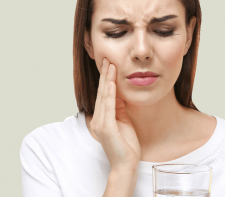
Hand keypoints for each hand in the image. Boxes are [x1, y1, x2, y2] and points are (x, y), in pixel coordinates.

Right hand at [89, 58, 140, 173]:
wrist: (126, 164)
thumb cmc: (126, 145)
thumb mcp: (123, 122)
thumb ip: (119, 108)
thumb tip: (118, 93)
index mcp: (102, 118)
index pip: (103, 95)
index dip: (106, 80)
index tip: (109, 65)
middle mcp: (97, 119)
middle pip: (101, 93)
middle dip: (105, 75)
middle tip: (107, 59)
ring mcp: (100, 124)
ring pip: (103, 97)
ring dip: (107, 80)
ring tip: (110, 66)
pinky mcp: (106, 128)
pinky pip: (108, 107)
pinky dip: (109, 94)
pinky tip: (110, 83)